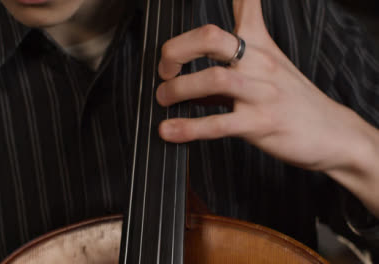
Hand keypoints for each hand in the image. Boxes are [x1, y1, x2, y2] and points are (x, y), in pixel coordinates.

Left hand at [156, 0, 375, 172]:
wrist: (332, 132)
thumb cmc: (293, 99)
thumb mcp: (268, 66)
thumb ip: (232, 60)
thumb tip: (193, 66)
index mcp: (259, 45)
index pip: (244, 5)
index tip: (198, 0)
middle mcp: (259, 62)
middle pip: (211, 37)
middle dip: (176, 51)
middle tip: (165, 69)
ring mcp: (261, 92)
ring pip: (213, 79)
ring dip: (177, 89)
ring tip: (164, 99)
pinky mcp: (261, 123)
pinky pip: (219, 123)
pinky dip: (188, 127)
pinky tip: (170, 130)